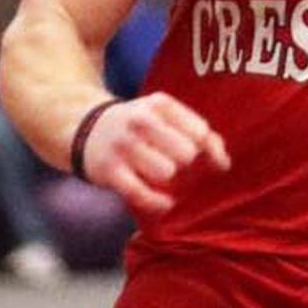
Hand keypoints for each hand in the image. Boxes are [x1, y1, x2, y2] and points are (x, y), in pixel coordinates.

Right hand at [81, 92, 229, 215]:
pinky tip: (164, 201)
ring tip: (163, 178)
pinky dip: (159, 203)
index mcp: (160, 104)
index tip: (207, 162)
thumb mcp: (166, 118)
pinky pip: (144, 195)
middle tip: (178, 167)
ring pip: (167, 173)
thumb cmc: (139, 128)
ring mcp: (123, 145)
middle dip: (188, 166)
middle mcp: (140, 120)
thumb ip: (202, 135)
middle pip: (187, 153)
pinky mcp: (110, 171)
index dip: (210, 152)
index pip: (201, 131)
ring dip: (170, 182)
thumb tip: (224, 164)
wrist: (83, 128)